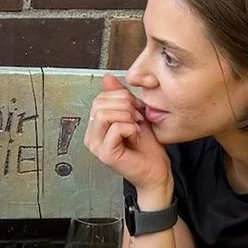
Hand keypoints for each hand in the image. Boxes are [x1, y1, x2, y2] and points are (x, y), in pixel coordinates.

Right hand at [86, 76, 171, 204]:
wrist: (156, 171)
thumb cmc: (147, 147)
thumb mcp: (133, 114)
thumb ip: (120, 96)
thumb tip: (107, 77)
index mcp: (95, 126)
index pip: (99, 98)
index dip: (121, 97)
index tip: (136, 109)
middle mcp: (91, 136)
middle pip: (101, 104)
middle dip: (125, 106)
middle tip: (137, 119)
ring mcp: (96, 146)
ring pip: (105, 114)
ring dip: (127, 117)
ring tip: (136, 127)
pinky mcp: (105, 154)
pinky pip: (116, 128)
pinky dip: (131, 129)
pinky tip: (135, 137)